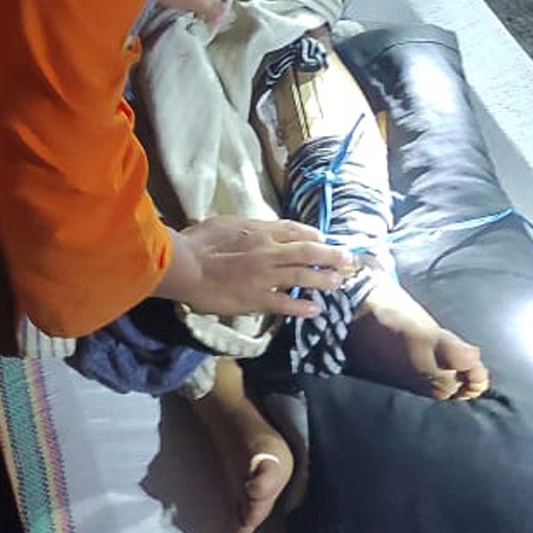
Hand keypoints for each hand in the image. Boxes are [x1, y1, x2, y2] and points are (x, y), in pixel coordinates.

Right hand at [156, 216, 348, 319]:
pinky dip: (302, 307)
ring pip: (302, 276)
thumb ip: (246, 228)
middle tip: (348, 258)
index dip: (312, 234)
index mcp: (259, 230)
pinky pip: (284, 303)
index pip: (294, 229)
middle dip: (330, 254)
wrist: (184, 265)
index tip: (323, 237)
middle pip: (307, 250)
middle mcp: (268, 250)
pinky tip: (315, 310)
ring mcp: (264, 276)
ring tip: (338, 283)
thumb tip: (257, 230)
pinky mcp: (256, 298)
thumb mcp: (225, 223)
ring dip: (323, 279)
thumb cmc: (198, 241)